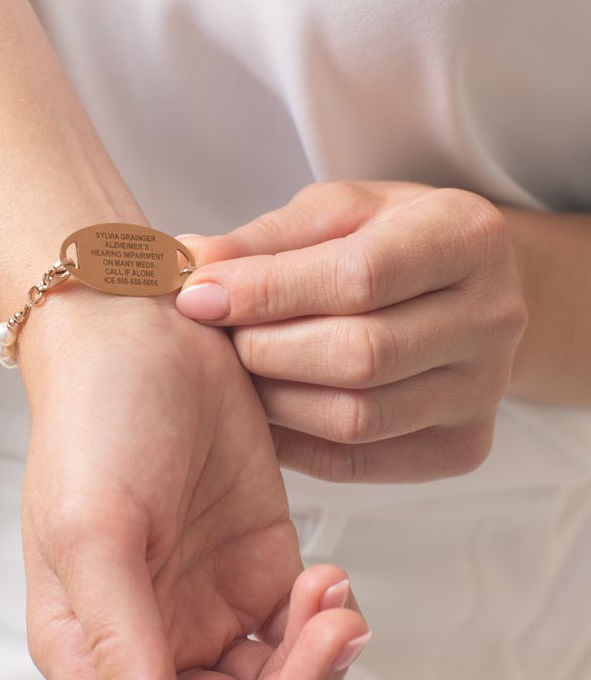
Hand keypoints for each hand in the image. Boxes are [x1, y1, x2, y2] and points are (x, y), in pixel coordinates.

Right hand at [17, 290, 368, 679]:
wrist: (144, 335)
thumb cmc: (94, 420)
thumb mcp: (91, 529)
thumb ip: (119, 639)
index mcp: (91, 645)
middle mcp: (148, 635)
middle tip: (325, 635)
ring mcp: (205, 602)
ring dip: (317, 662)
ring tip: (332, 598)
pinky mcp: (254, 563)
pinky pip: (298, 628)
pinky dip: (325, 619)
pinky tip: (330, 578)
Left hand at [175, 181, 527, 482]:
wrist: (461, 294)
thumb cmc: (387, 243)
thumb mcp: (334, 216)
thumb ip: (263, 241)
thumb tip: (187, 262)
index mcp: (467, 236)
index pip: (360, 277)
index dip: (266, 291)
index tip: (197, 297)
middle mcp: (493, 318)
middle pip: (360, 355)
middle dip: (265, 350)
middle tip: (219, 340)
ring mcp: (484, 393)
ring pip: (356, 419)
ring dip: (274, 401)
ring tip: (240, 374)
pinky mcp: (461, 448)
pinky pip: (358, 463)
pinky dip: (295, 443)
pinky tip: (266, 414)